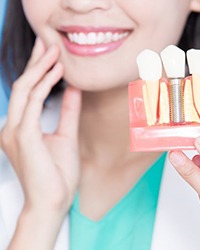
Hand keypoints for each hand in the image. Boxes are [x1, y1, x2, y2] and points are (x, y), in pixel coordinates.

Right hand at [0, 37, 81, 213]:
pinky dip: (44, 84)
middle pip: (23, 85)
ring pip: (25, 89)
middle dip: (36, 62)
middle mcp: (13, 126)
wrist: (53, 202)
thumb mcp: (66, 135)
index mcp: (22, 128)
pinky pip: (32, 102)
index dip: (38, 71)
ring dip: (40, 68)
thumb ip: (68, 111)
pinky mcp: (23, 135)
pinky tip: (58, 71)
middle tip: (49, 43)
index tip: (51, 55)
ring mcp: (15, 130)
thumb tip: (73, 89)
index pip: (28, 92)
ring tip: (55, 51)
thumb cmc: (58, 174)